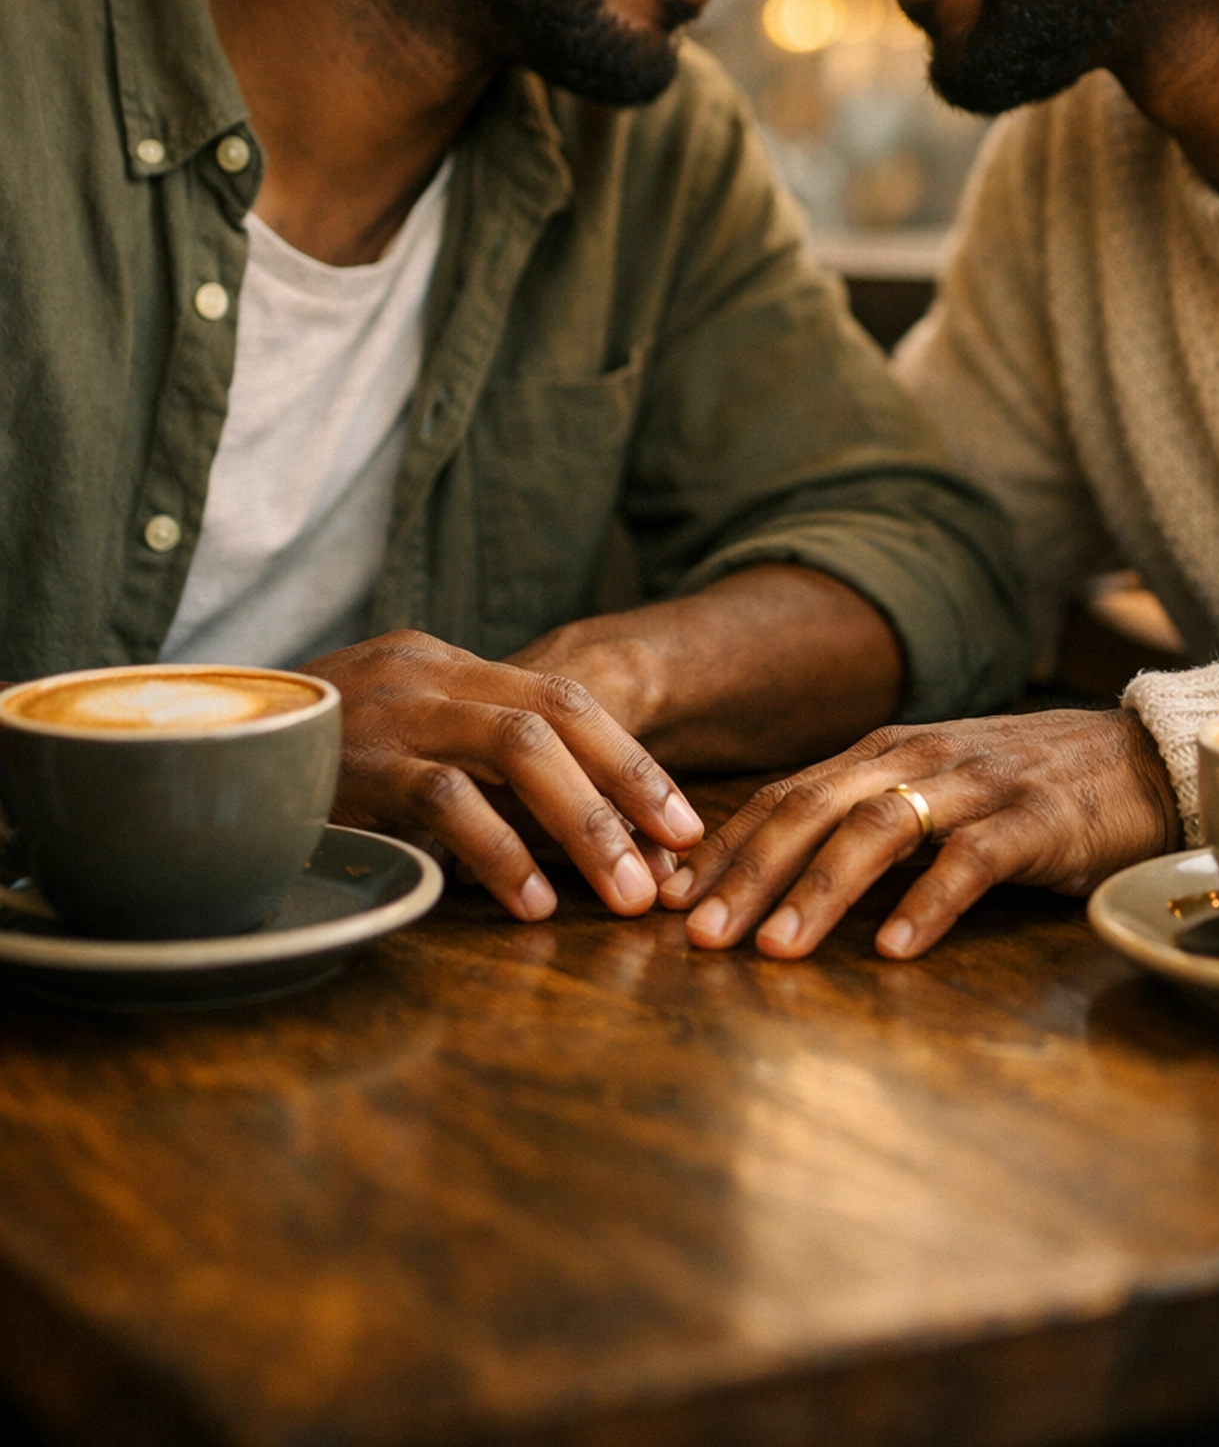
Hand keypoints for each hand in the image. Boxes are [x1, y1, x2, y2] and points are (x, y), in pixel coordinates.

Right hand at [306, 630, 704, 921]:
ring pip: (515, 748)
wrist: (188, 745)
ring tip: (625, 892)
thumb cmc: (307, 763)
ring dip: (583, 824)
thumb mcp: (394, 739)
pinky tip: (532, 903)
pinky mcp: (350, 767)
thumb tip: (578, 834)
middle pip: (553, 716)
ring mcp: (386, 714)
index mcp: (441, 662)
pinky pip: (444, 801)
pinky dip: (499, 853)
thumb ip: (469, 768)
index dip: (629, 761)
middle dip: (625, 791)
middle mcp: (421, 674)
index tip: (682, 824)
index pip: (561, 697)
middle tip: (673, 864)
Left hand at [658, 708, 1179, 960]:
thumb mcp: (935, 791)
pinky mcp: (1032, 820)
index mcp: (882, 754)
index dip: (722, 847)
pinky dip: (926, 904)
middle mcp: (916, 758)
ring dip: (818, 892)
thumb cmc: (1027, 787)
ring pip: (875, 830)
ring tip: (775, 952)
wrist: (1143, 757)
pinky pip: (969, 862)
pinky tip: (894, 949)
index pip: (783, 795)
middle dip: (746, 873)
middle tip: (696, 937)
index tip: (667, 902)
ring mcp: (974, 786)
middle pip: (810, 809)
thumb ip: (865, 820)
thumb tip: (773, 881)